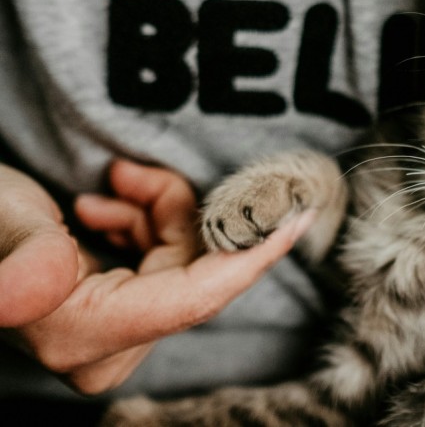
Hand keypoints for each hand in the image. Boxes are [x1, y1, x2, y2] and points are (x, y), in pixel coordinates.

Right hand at [0, 160, 314, 393]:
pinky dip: (148, 227)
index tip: (296, 217)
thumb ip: (25, 261)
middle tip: (135, 174)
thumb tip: (24, 295)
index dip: (252, 256)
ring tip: (113, 184)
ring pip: (182, 261)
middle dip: (180, 213)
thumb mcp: (1, 224)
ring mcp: (116, 337)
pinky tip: (108, 207)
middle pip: (193, 270)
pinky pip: (164, 265)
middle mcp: (106, 350)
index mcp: (84, 336)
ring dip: (157, 214)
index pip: (199, 298)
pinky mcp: (120, 318)